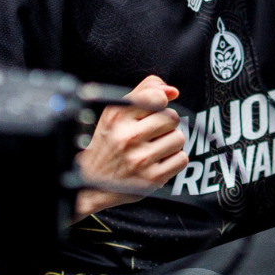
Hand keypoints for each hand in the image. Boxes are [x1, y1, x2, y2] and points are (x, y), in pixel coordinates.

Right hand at [74, 75, 185, 216]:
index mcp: (117, 117)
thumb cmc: (110, 141)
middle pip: (172, 117)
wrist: (92, 182)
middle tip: (151, 133)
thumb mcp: (117, 112)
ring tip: (153, 148)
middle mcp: (127, 138)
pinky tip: (157, 161)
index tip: (151, 112)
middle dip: (166, 124)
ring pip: (179, 138)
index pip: (157, 98)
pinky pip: (182, 159)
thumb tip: (173, 91)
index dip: (160, 103)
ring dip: (170, 143)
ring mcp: (140, 160)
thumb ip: (145, 91)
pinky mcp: (152, 179)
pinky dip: (173, 160)